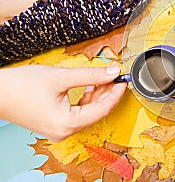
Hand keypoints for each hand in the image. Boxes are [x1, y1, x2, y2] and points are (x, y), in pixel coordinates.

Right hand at [0, 65, 126, 141]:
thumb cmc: (21, 86)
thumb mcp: (62, 77)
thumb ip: (91, 75)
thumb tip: (113, 72)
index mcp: (67, 124)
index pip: (102, 109)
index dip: (115, 93)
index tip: (124, 80)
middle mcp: (65, 131)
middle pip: (97, 112)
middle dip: (108, 93)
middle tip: (116, 76)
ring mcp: (60, 129)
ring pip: (88, 112)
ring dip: (98, 95)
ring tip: (105, 77)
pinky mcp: (56, 123)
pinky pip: (78, 112)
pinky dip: (86, 99)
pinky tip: (91, 85)